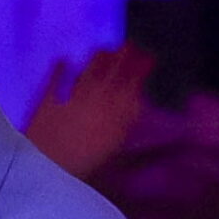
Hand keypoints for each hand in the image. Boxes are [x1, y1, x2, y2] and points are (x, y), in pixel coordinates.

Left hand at [25, 44, 152, 179]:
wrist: (49, 174)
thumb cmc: (88, 171)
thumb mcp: (121, 160)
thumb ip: (142, 145)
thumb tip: (170, 138)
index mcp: (121, 113)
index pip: (136, 82)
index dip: (142, 66)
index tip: (148, 56)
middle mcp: (101, 100)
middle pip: (116, 70)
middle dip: (125, 55)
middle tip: (129, 45)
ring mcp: (74, 97)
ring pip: (91, 68)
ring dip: (100, 57)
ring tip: (104, 49)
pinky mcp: (47, 100)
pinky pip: (56, 77)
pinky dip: (61, 67)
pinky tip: (64, 59)